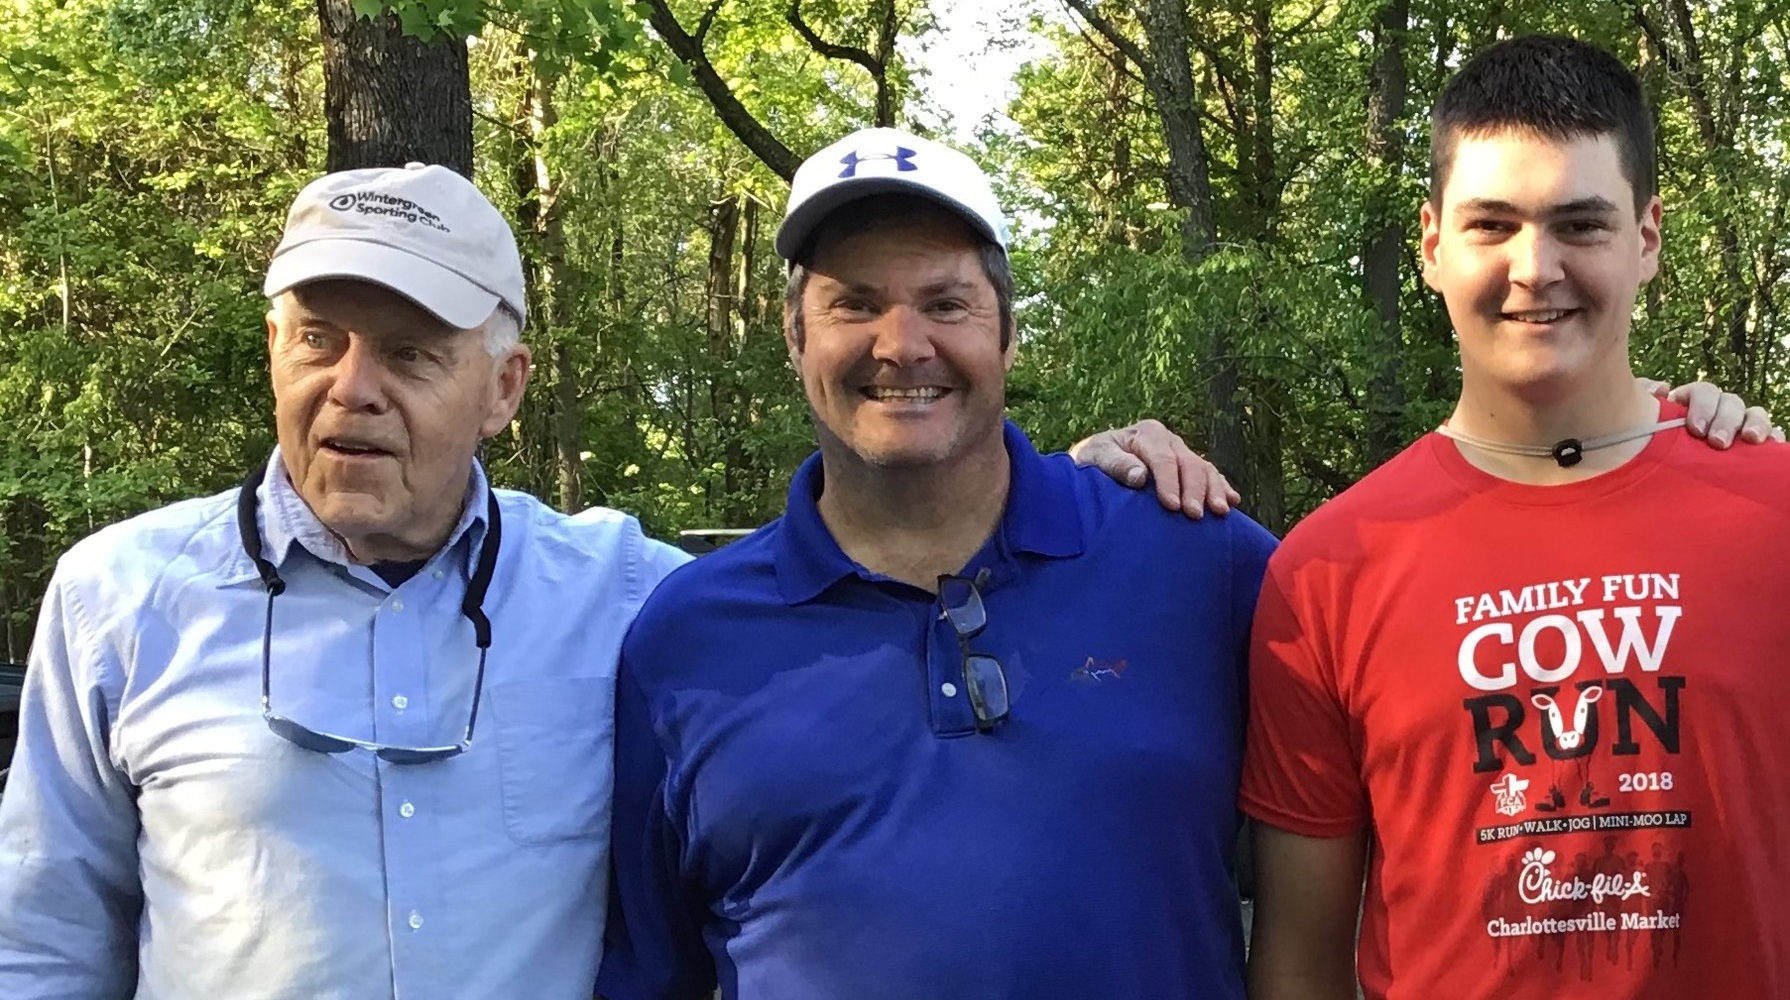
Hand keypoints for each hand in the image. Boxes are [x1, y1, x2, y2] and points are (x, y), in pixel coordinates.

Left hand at [1069, 419, 1238, 517]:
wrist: (1096, 462)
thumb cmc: (1093, 461)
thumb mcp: (1096, 458)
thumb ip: (1116, 465)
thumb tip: (1140, 476)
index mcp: (1148, 433)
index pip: (1163, 459)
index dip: (1169, 482)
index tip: (1171, 506)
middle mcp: (1169, 440)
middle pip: (1189, 464)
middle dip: (1194, 490)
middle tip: (1194, 515)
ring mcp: (1182, 453)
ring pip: (1205, 469)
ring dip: (1214, 490)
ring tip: (1219, 512)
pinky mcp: (1189, 468)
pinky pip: (1211, 476)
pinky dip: (1222, 488)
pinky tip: (1232, 502)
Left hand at [1638, 378, 1782, 446]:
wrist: (1649, 472)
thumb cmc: (1644, 444)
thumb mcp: (1636, 421)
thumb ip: (1643, 397)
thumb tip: (1663, 389)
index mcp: (1689, 403)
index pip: (1703, 391)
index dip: (1702, 406)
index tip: (1695, 430)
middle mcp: (1716, 411)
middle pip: (1731, 402)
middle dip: (1726, 420)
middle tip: (1717, 443)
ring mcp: (1736, 426)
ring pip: (1753, 414)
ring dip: (1755, 424)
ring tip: (1750, 441)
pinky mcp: (1750, 446)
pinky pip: (1770, 435)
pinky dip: (1773, 436)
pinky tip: (1772, 446)